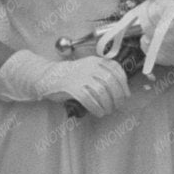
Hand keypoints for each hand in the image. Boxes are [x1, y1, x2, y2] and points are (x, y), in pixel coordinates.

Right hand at [0, 49, 132, 117]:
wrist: (48, 77)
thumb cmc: (71, 76)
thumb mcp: (88, 68)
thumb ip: (103, 74)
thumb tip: (121, 91)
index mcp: (96, 61)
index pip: (116, 70)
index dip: (123, 84)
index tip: (125, 95)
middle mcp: (90, 67)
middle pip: (111, 82)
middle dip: (117, 97)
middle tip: (116, 106)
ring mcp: (80, 77)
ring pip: (102, 92)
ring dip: (108, 104)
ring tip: (107, 111)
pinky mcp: (72, 87)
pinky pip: (89, 99)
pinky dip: (96, 108)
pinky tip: (98, 112)